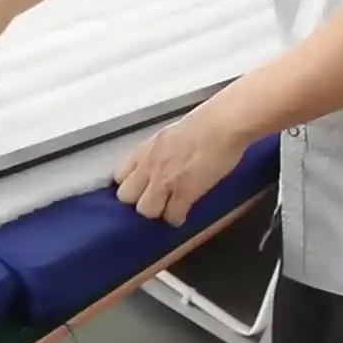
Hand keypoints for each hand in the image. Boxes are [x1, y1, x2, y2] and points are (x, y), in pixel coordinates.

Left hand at [112, 106, 248, 225]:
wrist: (223, 124)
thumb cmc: (204, 123)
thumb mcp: (168, 136)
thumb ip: (157, 153)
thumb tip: (158, 164)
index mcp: (145, 150)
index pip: (119, 176)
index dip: (129, 185)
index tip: (138, 189)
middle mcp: (149, 166)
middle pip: (126, 196)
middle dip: (137, 201)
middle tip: (152, 201)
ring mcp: (165, 181)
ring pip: (145, 210)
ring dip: (156, 212)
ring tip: (167, 210)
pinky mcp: (184, 192)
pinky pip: (172, 215)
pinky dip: (177, 219)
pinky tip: (182, 216)